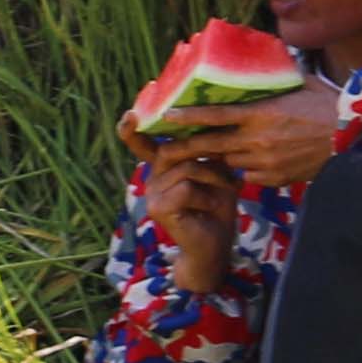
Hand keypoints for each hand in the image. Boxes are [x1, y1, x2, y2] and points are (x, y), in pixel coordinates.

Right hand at [132, 138, 242, 296]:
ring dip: (215, 178)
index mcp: (162, 167)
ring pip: (186, 168)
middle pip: (175, 149)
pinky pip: (186, 188)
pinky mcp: (158, 208)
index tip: (130, 114)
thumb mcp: (215, 174)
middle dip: (208, 155)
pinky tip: (212, 208)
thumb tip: (211, 127)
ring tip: (230, 190)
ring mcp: (152, 193)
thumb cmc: (217, 209)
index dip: (133, 129)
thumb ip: (206, 153)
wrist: (214, 248)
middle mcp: (152, 177)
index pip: (144, 143)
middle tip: (232, 173)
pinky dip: (207, 196)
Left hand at [178, 82, 354, 192]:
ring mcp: (265, 162)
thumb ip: (278, 75)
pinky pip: (249, 176)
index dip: (189, 116)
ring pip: (230, 162)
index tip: (168, 115)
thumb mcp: (302, 83)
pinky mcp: (275, 179)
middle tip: (167, 149)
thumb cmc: (329, 106)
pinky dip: (246, 169)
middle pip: (212, 146)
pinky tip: (254, 160)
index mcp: (261, 113)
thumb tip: (266, 56)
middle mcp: (258, 140)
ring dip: (224, 155)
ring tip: (225, 147)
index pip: (215, 115)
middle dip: (188, 147)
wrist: (354, 140)